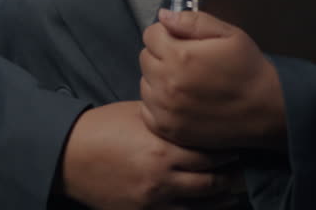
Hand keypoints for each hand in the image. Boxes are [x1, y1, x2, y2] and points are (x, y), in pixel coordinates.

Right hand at [55, 100, 246, 209]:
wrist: (69, 154)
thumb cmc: (104, 127)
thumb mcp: (139, 115)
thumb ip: (170, 121)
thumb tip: (196, 119)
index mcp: (163, 148)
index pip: (211, 154)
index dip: (230, 152)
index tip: (240, 147)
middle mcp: (163, 178)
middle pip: (212, 183)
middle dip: (233, 178)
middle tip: (246, 172)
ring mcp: (153, 201)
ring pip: (200, 207)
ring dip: (220, 200)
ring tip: (232, 193)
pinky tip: (205, 208)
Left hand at [139, 9, 286, 150]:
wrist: (266, 110)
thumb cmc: (249, 70)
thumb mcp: (228, 34)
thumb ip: (192, 21)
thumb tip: (164, 16)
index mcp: (180, 56)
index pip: (150, 34)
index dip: (166, 33)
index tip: (180, 40)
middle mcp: (167, 84)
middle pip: (145, 57)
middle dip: (161, 54)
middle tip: (186, 61)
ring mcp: (166, 109)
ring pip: (145, 83)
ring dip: (159, 79)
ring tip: (186, 81)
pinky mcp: (168, 128)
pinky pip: (147, 109)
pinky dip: (158, 103)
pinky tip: (180, 100)